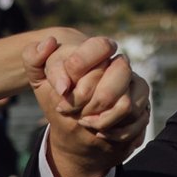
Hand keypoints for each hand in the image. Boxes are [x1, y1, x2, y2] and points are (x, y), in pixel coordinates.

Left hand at [27, 33, 147, 176]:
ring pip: (127, 103)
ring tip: (84, 123)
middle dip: (89, 99)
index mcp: (97, 52)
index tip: (61, 88)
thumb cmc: (58, 97)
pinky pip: (136, 123)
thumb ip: (34, 57)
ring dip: (101, 120)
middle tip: (69, 110)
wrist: (75, 126)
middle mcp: (121, 66)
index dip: (79, 66)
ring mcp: (136, 88)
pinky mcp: (143, 111)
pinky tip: (100, 133)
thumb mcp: (39, 79)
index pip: (101, 45)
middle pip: (118, 73)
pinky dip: (115, 133)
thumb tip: (49, 43)